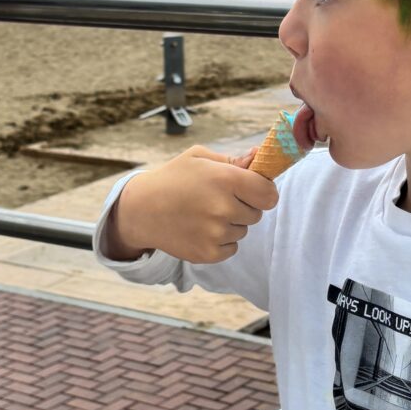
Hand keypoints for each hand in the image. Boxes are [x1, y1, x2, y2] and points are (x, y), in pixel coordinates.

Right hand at [109, 145, 277, 263]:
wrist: (141, 210)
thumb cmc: (173, 178)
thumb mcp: (200, 158)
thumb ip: (234, 160)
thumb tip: (260, 156)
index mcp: (226, 179)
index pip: (269, 194)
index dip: (264, 191)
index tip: (255, 190)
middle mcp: (223, 208)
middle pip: (257, 213)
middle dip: (244, 206)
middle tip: (217, 199)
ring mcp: (216, 234)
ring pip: (243, 230)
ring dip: (230, 223)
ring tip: (204, 213)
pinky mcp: (208, 253)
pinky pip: (232, 248)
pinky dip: (221, 241)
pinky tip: (200, 228)